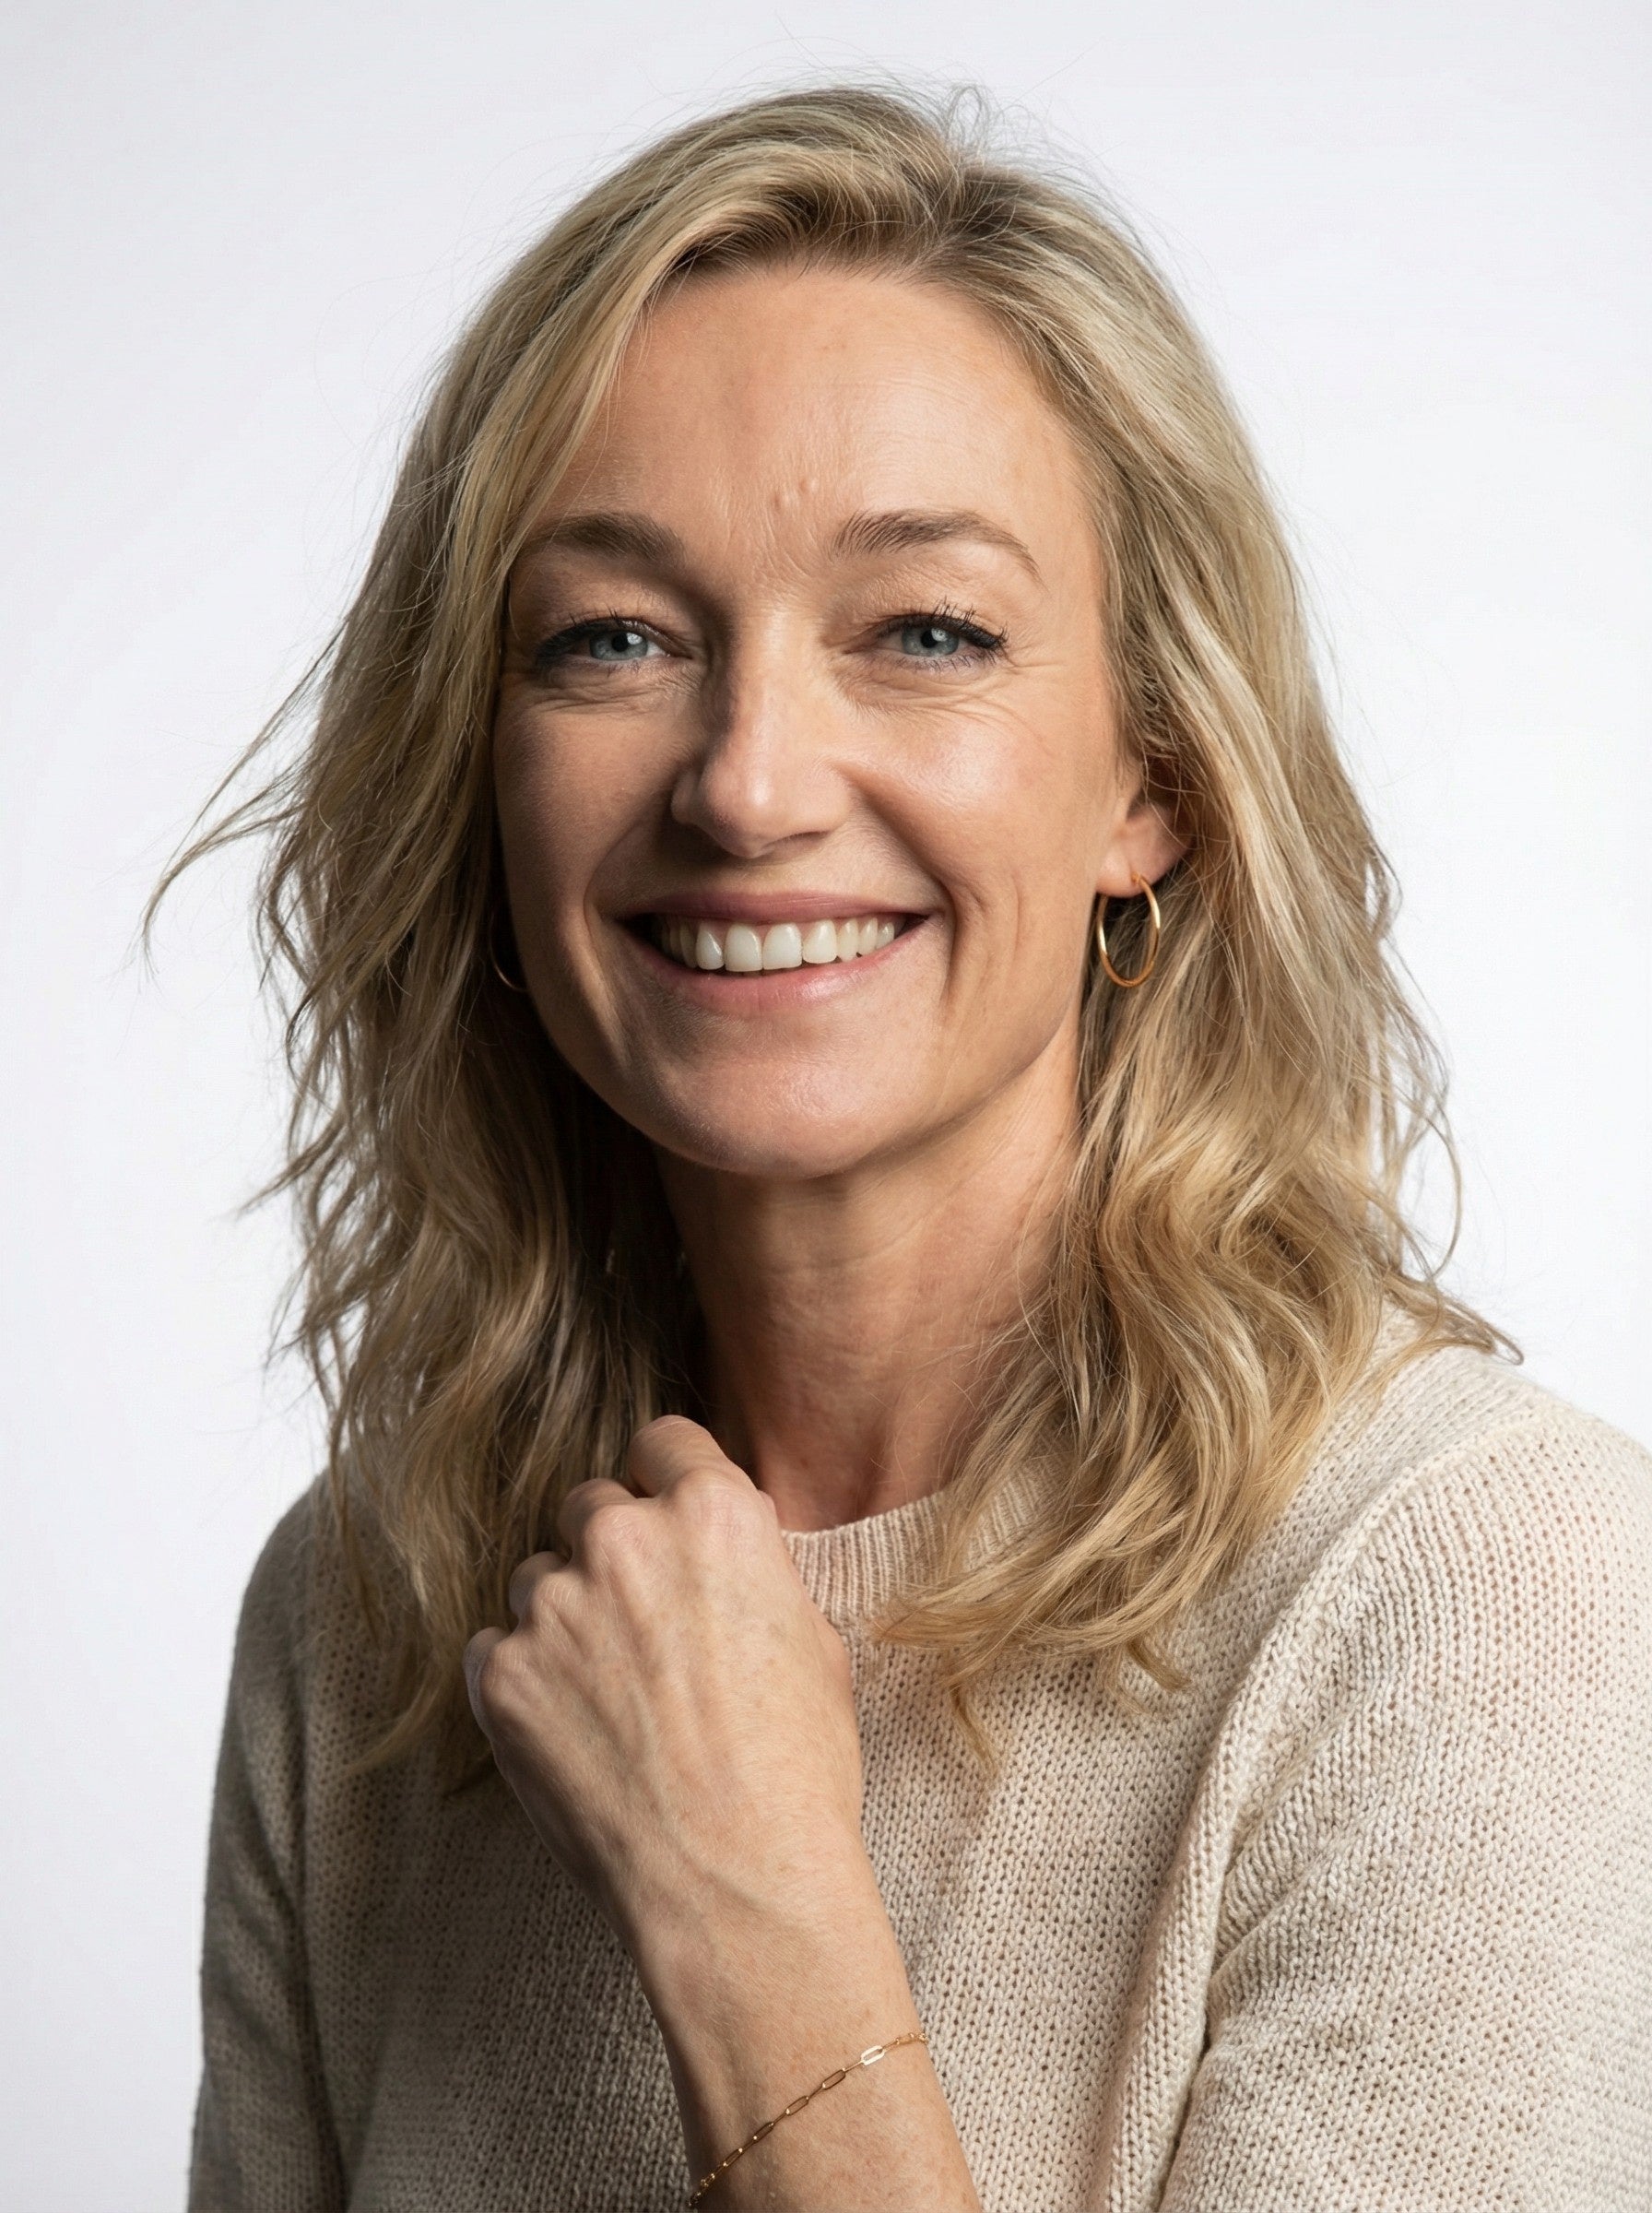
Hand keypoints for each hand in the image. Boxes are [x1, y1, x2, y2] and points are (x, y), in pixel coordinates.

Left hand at [463, 1415, 867, 1965]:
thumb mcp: (813, 1641)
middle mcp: (624, 1539)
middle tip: (641, 1627)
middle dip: (612, 1551)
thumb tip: (722, 1557)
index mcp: (714, 1514)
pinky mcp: (499, 1675)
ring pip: (538, 1577)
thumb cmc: (797, 1772)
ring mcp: (552, 1606)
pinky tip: (570, 1730)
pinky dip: (521, 1677)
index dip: (665, 1478)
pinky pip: (493, 1647)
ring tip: (610, 1696)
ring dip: (565, 1616)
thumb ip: (753, 1571)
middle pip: (592, 1505)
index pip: (662, 1440)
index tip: (663, 1513)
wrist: (737, 1882)